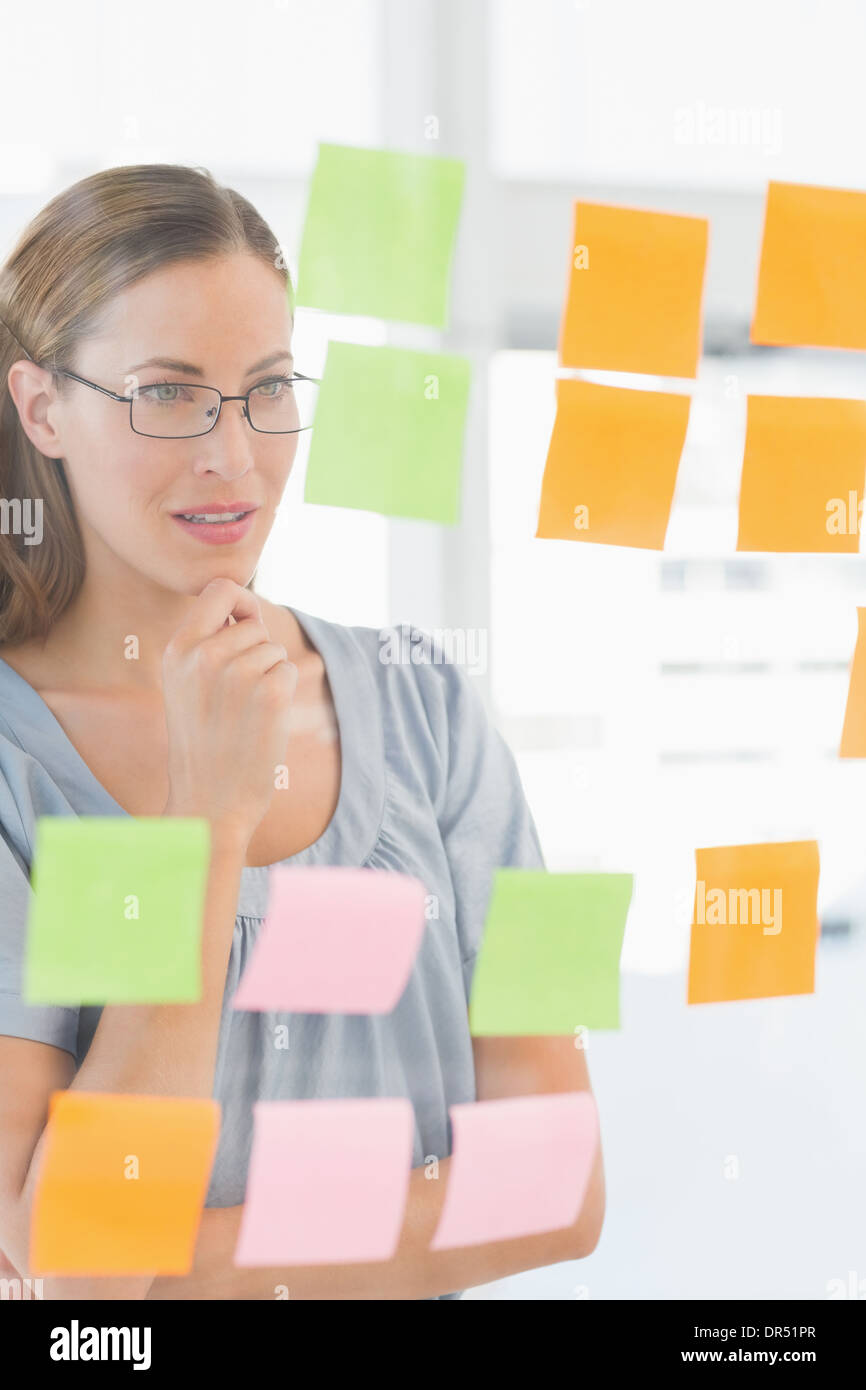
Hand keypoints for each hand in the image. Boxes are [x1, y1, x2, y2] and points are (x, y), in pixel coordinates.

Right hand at [161, 578, 297, 847]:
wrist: (208, 802)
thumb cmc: (202, 745)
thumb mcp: (183, 686)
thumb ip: (205, 644)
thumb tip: (245, 609)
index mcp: (177, 650)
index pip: (219, 589)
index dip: (241, 601)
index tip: (245, 623)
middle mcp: (204, 656)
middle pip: (253, 623)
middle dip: (257, 650)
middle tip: (238, 695)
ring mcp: (238, 674)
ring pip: (274, 650)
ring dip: (270, 675)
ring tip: (245, 712)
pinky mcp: (270, 694)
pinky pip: (289, 670)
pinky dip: (284, 692)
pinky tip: (263, 721)